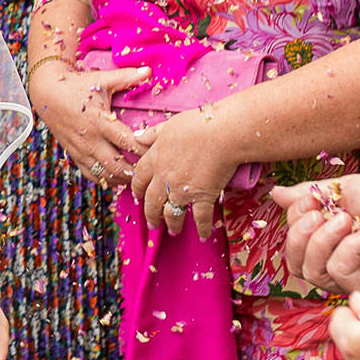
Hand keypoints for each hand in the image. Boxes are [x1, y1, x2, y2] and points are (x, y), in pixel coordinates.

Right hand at [28, 59, 146, 186]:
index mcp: (100, 121)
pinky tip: (118, 177)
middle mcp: (90, 139)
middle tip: (151, 170)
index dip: (145, 150)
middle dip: (136, 171)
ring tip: (138, 176)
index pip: (128, 143)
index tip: (159, 150)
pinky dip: (105, 179)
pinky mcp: (73, 154)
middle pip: (117, 166)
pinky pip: (90, 174)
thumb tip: (149, 70)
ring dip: (122, 178)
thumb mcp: (102, 80)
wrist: (46, 93)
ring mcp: (80, 149)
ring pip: (104, 174)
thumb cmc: (76, 85)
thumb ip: (127, 77)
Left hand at [131, 103, 238, 239]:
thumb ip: (152, 134)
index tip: (138, 196)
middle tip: (152, 224)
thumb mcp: (168, 125)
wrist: (222, 133)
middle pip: (152, 200)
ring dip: (171, 224)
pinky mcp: (202, 196)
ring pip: (171, 212)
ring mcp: (182, 189)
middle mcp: (164, 177)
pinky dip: (202, 228)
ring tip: (173, 231)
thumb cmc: (197, 124)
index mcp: (155, 158)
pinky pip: (200, 217)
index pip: (139, 178)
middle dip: (150, 214)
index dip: (137, 189)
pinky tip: (204, 235)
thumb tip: (137, 137)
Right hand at [269, 172, 359, 300]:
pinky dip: (350, 248)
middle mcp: (342, 261)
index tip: (312, 198)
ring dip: (322, 241)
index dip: (295, 221)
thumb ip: (309, 196)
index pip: (296, 241)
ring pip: (313, 271)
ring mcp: (357, 277)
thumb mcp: (344, 190)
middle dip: (300, 235)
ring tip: (347, 220)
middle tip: (320, 212)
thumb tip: (275, 194)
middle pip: (297, 262)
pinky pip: (340, 273)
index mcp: (334, 238)